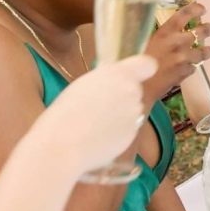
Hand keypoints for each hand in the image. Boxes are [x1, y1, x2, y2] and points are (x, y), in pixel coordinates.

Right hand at [30, 55, 158, 175]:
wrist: (61, 146)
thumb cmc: (65, 112)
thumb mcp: (84, 85)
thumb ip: (106, 80)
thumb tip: (113, 81)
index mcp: (120, 74)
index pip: (147, 64)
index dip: (141, 69)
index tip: (130, 75)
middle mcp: (132, 92)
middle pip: (135, 90)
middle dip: (122, 96)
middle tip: (99, 105)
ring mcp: (135, 115)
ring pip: (132, 110)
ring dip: (120, 115)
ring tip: (95, 124)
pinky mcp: (133, 135)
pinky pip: (128, 129)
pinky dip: (117, 132)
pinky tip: (98, 137)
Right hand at [142, 2, 209, 100]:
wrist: (135, 86)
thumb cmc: (133, 62)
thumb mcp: (142, 42)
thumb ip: (158, 36)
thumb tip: (167, 31)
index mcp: (165, 32)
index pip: (184, 15)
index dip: (196, 9)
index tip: (202, 9)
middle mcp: (177, 42)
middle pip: (201, 31)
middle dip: (207, 29)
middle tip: (209, 28)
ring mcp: (183, 58)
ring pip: (203, 52)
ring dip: (205, 51)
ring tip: (206, 51)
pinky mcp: (185, 73)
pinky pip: (193, 68)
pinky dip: (190, 67)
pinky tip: (186, 69)